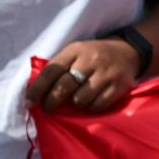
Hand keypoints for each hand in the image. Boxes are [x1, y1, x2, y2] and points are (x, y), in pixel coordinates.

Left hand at [25, 38, 140, 112]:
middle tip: (49, 107)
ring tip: (76, 100)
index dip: (37, 89)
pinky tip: (91, 101)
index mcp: (75, 50)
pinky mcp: (119, 85)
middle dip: (52, 101)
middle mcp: (91, 60)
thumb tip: (36, 93)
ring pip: (81, 98)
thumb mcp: (75, 53)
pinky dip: (91, 107)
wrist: (128, 50)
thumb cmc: (93, 55)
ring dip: (75, 104)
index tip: (29, 103)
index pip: (51, 71)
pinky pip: (98, 105)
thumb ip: (58, 68)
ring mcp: (106, 73)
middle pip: (64, 86)